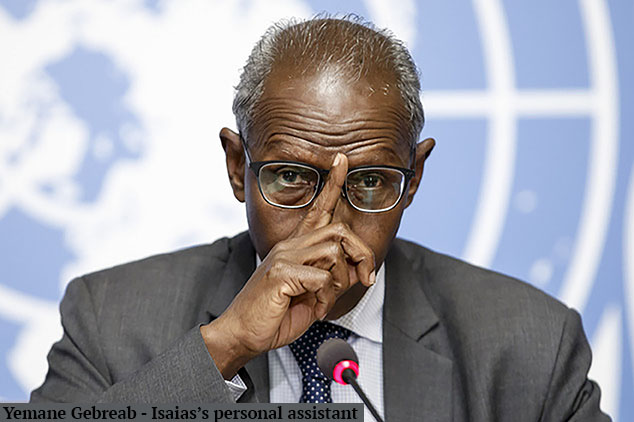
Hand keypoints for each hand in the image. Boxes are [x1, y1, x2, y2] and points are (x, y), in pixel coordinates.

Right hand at [201, 153, 375, 377]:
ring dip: (339, 282)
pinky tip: (315, 308)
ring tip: (325, 301)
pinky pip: (322, 278)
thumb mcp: (315, 294)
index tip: (343, 161)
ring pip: (333, 252)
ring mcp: (283, 256)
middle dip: (362, 254)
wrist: (244, 333)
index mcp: (296, 246)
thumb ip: (336, 277)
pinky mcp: (280, 273)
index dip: (332, 184)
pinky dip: (326, 298)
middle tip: (366, 277)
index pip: (317, 208)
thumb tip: (360, 269)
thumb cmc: (276, 314)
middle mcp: (290, 245)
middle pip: (339, 230)